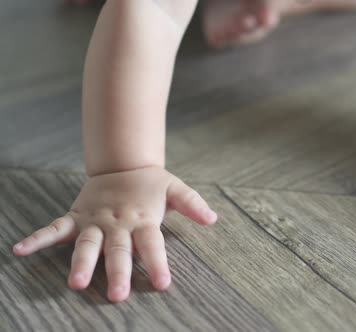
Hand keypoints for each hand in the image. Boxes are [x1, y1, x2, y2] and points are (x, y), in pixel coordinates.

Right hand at [13, 167, 216, 301]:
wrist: (122, 162)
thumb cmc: (151, 183)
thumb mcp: (175, 188)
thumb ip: (192, 204)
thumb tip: (213, 219)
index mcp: (143, 219)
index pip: (152, 244)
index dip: (157, 263)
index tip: (162, 284)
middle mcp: (118, 223)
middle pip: (118, 251)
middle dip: (117, 273)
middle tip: (117, 296)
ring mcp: (95, 220)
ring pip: (87, 244)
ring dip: (81, 263)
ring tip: (74, 283)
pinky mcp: (77, 216)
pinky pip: (55, 228)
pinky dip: (38, 239)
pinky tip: (20, 251)